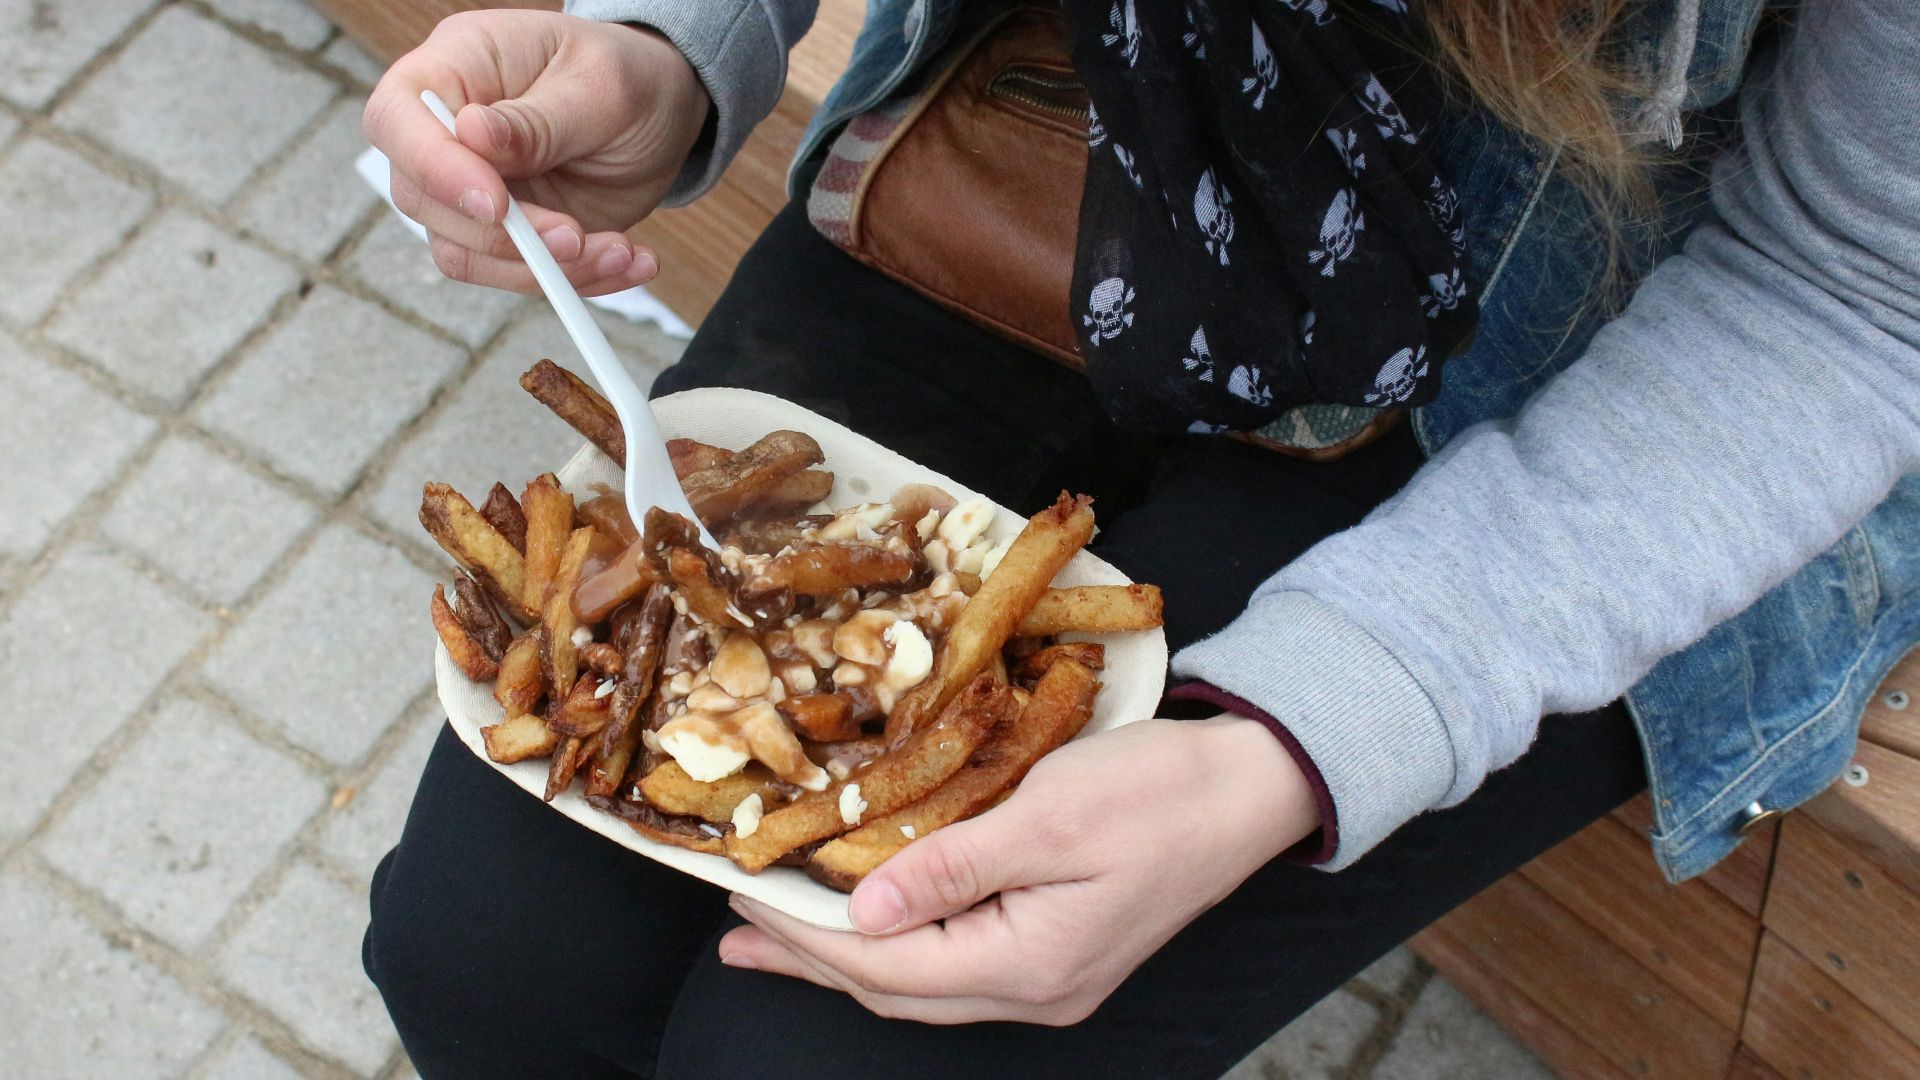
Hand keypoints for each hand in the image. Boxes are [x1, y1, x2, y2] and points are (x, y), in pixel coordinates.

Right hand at [363, 11, 710, 294]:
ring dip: (545, 269)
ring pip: (465, 252)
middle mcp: (449, 131)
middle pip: (421, 199)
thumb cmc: (628, 76)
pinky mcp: (507, 232)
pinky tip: (628, 262)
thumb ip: (537, 121)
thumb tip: (471, 134)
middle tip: (575, 237)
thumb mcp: (599, 87)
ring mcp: (472, 186)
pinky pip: (515, 274)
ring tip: (620, 252)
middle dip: (504, 236)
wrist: (664, 111)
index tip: (496, 205)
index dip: (432, 167)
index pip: (397, 117)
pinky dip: (575, 280)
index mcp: (456, 65)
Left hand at [719, 714, 1319, 1024]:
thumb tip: (862, 920)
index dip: (805, 933)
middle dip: (809, 957)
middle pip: (895, 988)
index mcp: (1030, 964)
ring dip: (847, 955)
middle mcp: (1037, 990)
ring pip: (922, 981)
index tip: (743, 894)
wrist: (1251, 789)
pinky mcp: (1060, 950)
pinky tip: (871, 918)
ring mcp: (1052, 978)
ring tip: (778, 934)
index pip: (884, 963)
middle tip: (735, 930)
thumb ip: (951, 870)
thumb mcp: (1049, 817)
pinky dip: (898, 942)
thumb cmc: (1158, 791)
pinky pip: (954, 962)